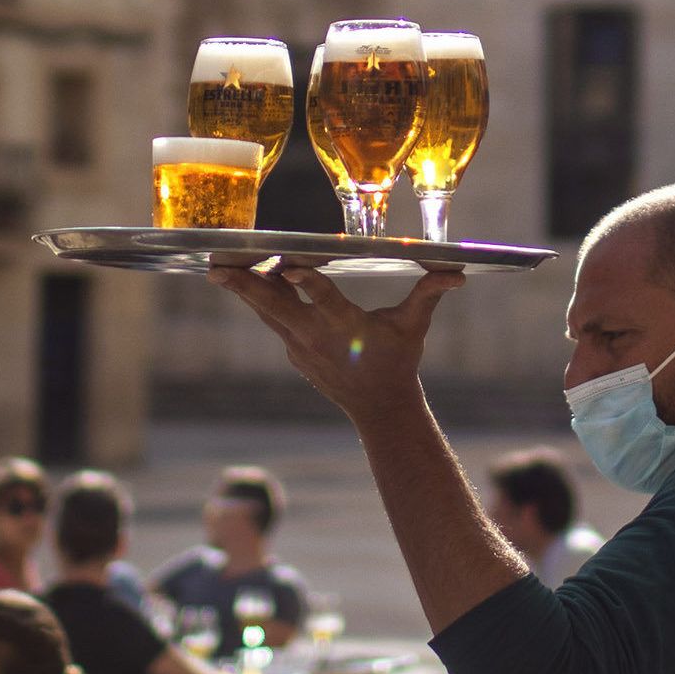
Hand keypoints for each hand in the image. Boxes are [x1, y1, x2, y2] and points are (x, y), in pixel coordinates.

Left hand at [207, 261, 460, 425]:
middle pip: (275, 305)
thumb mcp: (414, 326)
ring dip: (243, 290)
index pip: (324, 298)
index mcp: (345, 324)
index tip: (288, 266)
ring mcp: (300, 346)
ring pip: (266, 311)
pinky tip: (244, 282)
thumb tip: (458, 272)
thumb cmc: (398, 359)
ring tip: (216, 269)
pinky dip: (260, 302)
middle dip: (245, 286)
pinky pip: (274, 320)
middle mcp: (316, 335)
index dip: (307, 282)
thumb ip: (429, 294)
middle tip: (216, 267)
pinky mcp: (294, 351)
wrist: (380, 407)